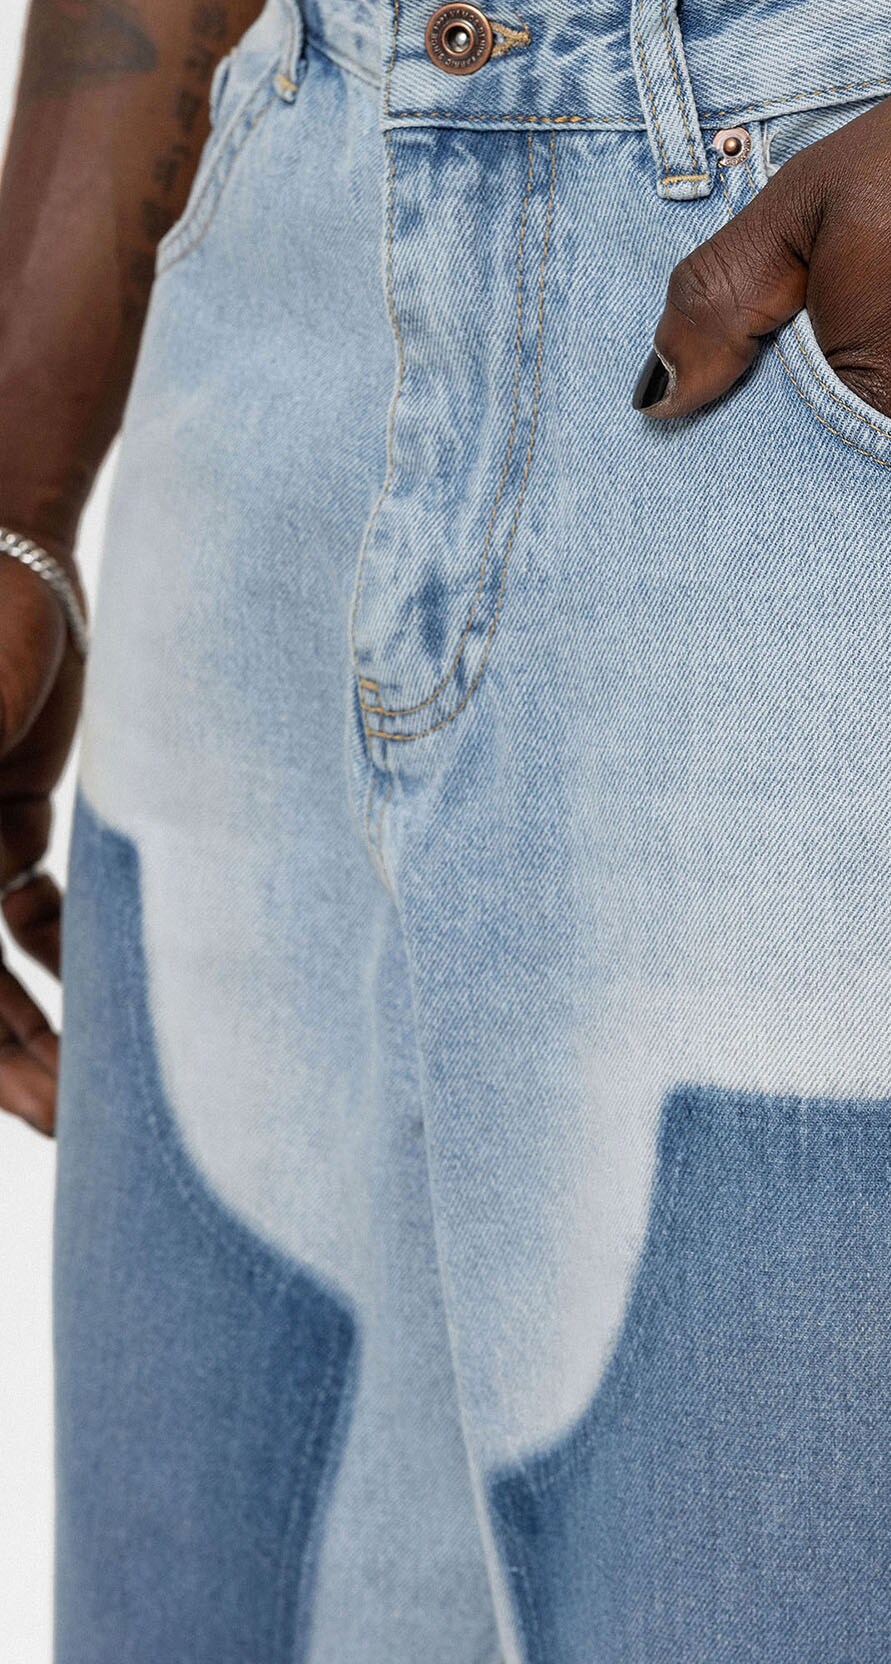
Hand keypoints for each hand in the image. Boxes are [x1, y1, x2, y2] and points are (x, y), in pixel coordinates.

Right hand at [0, 552, 82, 1134]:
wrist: (11, 551)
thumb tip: (9, 931)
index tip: (33, 1105)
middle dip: (8, 1060)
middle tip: (70, 1124)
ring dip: (36, 1021)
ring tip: (89, 1085)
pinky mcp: (2, 813)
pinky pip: (22, 907)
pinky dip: (57, 946)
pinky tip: (96, 983)